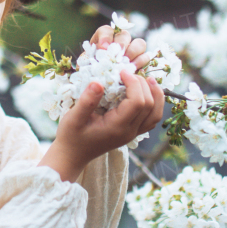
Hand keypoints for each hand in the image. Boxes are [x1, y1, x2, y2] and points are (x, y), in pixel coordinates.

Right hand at [38, 24, 166, 182]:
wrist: (73, 155)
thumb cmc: (71, 136)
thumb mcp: (73, 118)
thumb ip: (86, 101)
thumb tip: (98, 82)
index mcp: (117, 127)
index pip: (137, 103)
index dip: (134, 83)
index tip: (121, 72)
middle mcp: (129, 132)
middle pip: (149, 106)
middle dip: (143, 85)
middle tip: (128, 73)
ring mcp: (133, 134)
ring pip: (155, 114)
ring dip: (155, 95)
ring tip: (147, 79)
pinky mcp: (132, 133)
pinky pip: (151, 119)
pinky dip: (154, 105)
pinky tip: (147, 93)